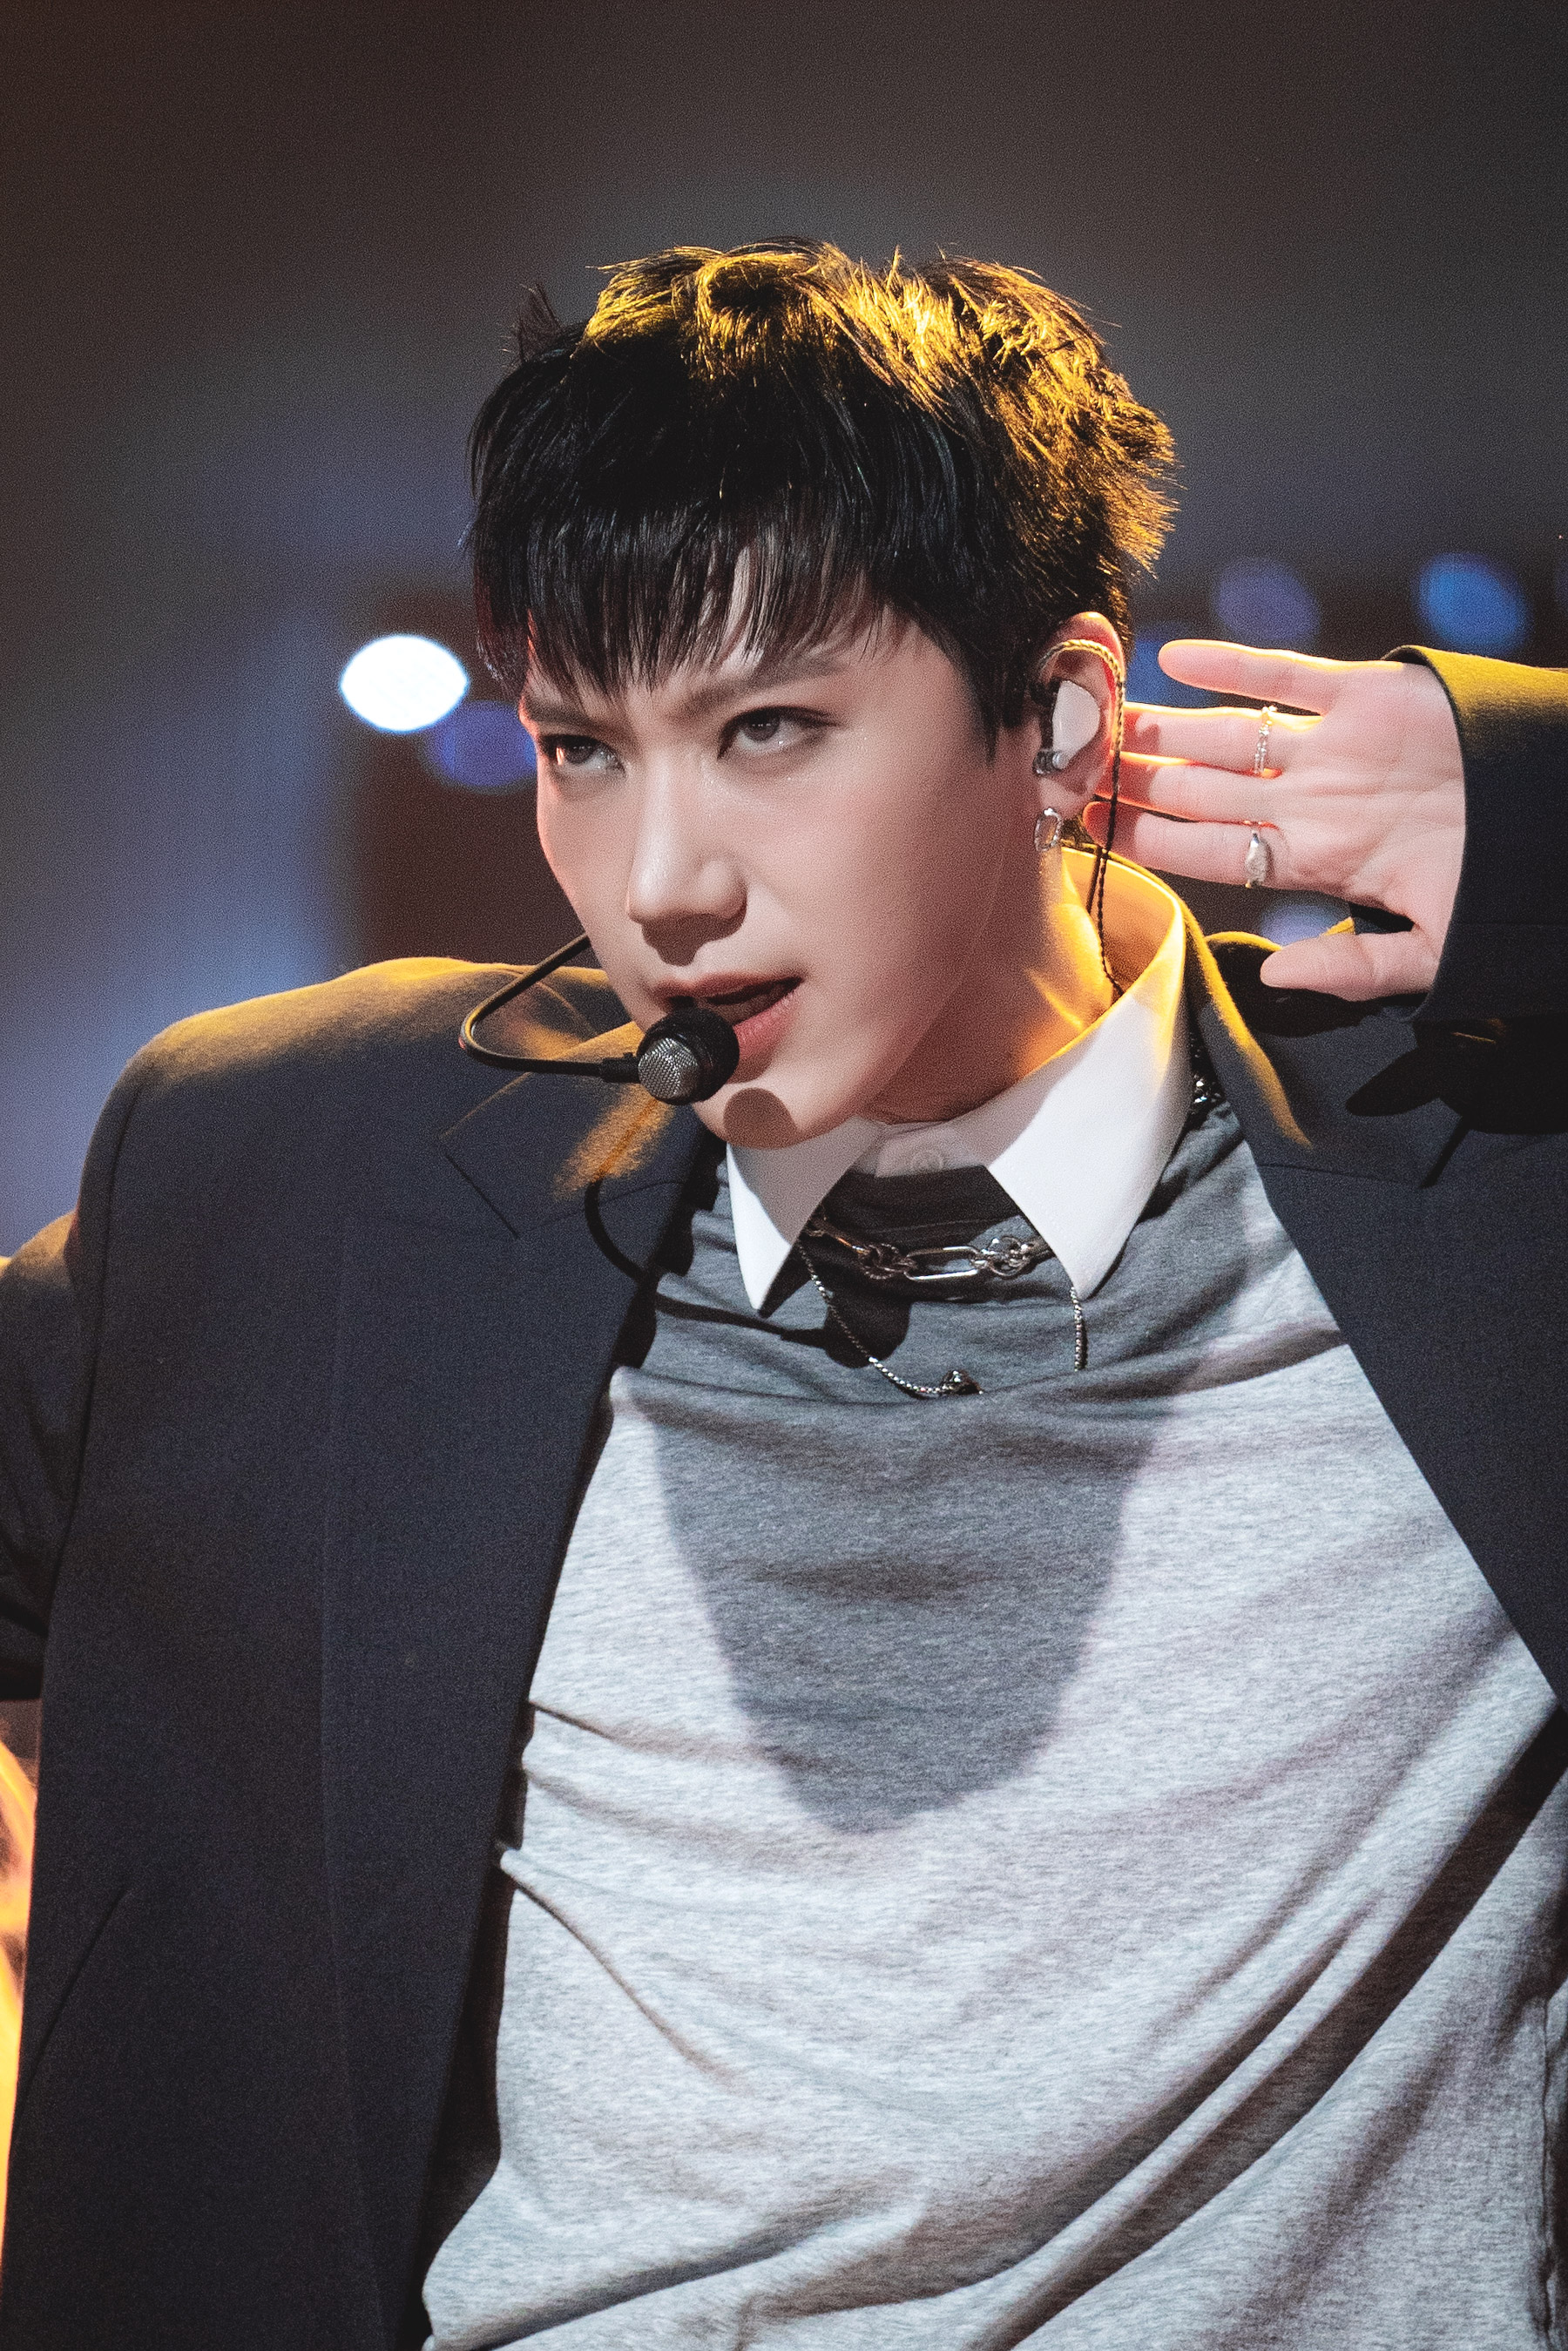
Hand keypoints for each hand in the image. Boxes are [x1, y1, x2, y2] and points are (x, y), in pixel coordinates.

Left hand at [1081, 641, 1465, 998]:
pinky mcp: (1366, 693)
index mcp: (1314, 859)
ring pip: (1225, 735)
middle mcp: (1309, 801)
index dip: (1143, 840)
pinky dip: (1232, 664)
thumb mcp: (1433, 953)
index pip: (1205, 850)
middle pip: (1197, 790)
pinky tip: (1175, 657)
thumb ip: (1355, 970)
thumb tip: (1277, 976)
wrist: (1558, 820)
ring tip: (1098, 719)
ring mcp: (1332, 747)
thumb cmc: (1497, 887)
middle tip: (1068, 768)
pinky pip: (1287, 675)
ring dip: (1160, 726)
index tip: (1088, 832)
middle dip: (1131, 781)